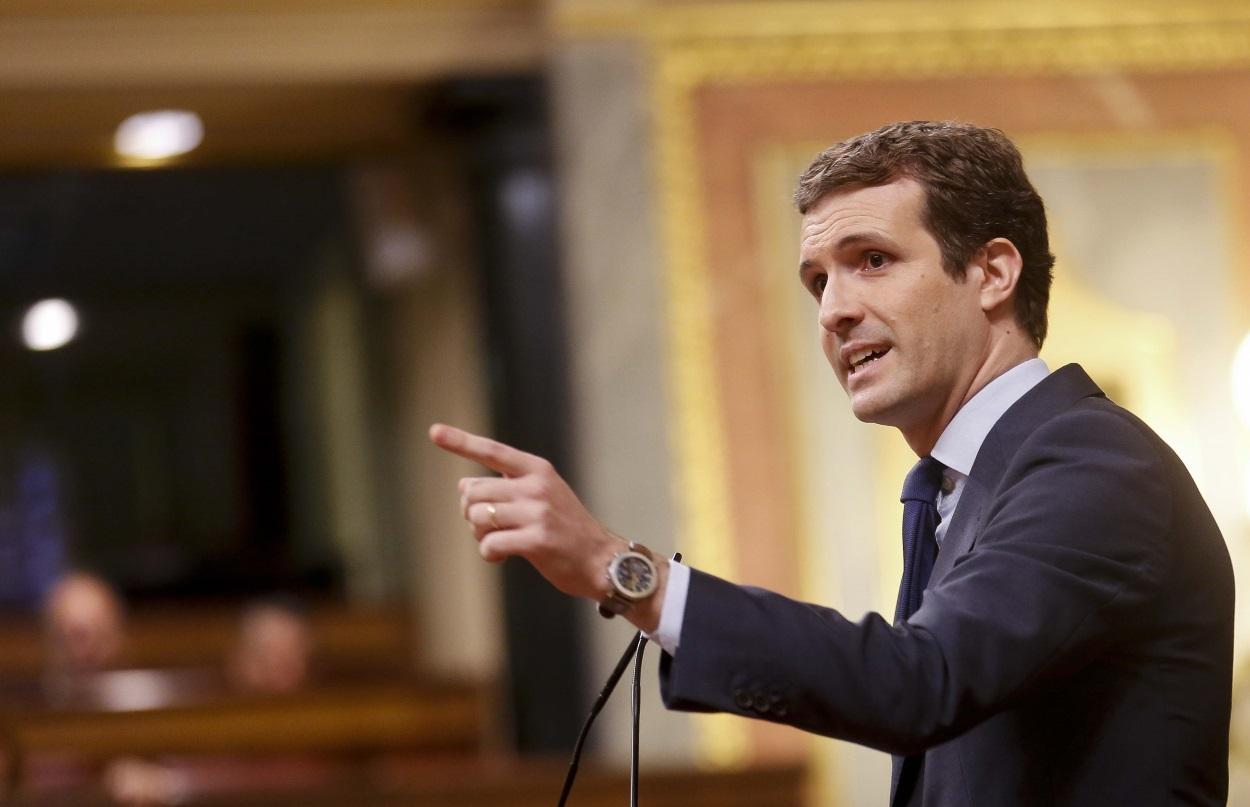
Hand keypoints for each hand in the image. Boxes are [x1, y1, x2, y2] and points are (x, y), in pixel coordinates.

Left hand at [428, 423, 625, 602]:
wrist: (601, 559)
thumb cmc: (565, 529)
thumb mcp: (544, 494)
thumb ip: (508, 486)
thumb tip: (464, 486)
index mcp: (537, 469)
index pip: (492, 451)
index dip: (460, 442)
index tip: (434, 431)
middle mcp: (536, 486)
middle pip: (474, 491)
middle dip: (470, 512)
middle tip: (486, 527)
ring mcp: (538, 513)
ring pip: (478, 517)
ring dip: (479, 534)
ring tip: (496, 541)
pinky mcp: (537, 541)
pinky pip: (490, 544)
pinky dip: (489, 554)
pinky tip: (501, 558)